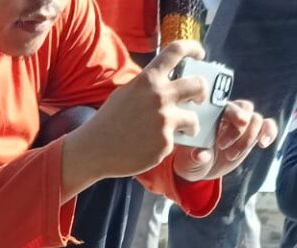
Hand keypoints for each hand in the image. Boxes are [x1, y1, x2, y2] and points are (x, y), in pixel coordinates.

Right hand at [66, 41, 213, 183]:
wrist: (94, 150)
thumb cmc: (107, 122)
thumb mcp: (126, 93)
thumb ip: (148, 86)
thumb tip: (167, 84)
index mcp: (148, 80)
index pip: (176, 51)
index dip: (193, 48)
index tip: (200, 54)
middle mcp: (160, 97)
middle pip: (197, 85)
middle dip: (202, 92)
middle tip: (198, 99)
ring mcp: (164, 121)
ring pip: (193, 120)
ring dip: (192, 125)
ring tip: (186, 131)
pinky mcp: (164, 144)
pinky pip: (173, 142)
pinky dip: (165, 145)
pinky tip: (149, 147)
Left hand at [171, 98, 278, 181]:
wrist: (201, 168)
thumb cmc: (192, 159)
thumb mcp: (189, 160)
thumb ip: (196, 156)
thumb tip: (201, 155)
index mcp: (212, 113)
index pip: (226, 105)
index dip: (233, 113)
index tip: (235, 125)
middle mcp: (229, 115)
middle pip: (245, 108)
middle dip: (240, 127)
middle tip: (223, 146)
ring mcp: (243, 124)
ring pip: (256, 119)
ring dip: (247, 138)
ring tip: (230, 156)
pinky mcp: (253, 134)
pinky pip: (268, 126)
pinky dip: (269, 132)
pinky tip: (263, 143)